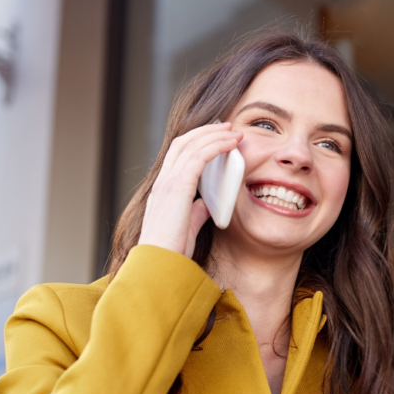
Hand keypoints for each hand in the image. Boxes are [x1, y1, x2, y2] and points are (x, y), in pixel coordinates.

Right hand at [138, 123, 242, 257]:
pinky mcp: (177, 187)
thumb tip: (207, 203)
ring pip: (191, 145)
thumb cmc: (171, 251)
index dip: (196, 141)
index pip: (177, 154)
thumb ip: (196, 211)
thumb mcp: (187, 225)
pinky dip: (216, 146)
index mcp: (163, 189)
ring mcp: (168, 183)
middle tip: (227, 127)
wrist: (159, 265)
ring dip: (215, 135)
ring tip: (234, 132)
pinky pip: (198, 157)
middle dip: (206, 131)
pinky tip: (230, 144)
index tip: (215, 137)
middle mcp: (162, 182)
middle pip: (183, 143)